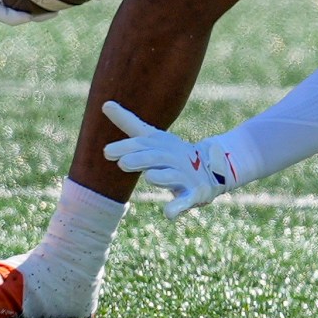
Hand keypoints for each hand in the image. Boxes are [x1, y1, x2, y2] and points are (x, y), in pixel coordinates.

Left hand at [102, 101, 239, 217]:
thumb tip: (104, 103)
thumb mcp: (152, 137)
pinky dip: (179, 207)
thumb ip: (128, 122)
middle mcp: (172, 158)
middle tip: (123, 163)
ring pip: (172, 176)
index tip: (106, 153)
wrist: (213, 165)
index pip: (142, 144)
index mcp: (161, 145)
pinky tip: (169, 214)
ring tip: (150, 177)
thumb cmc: (172, 152)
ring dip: (162, 177)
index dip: (126, 147)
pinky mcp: (195, 193)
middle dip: (141, 159)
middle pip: (156, 158)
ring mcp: (184, 175)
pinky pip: (187, 200)